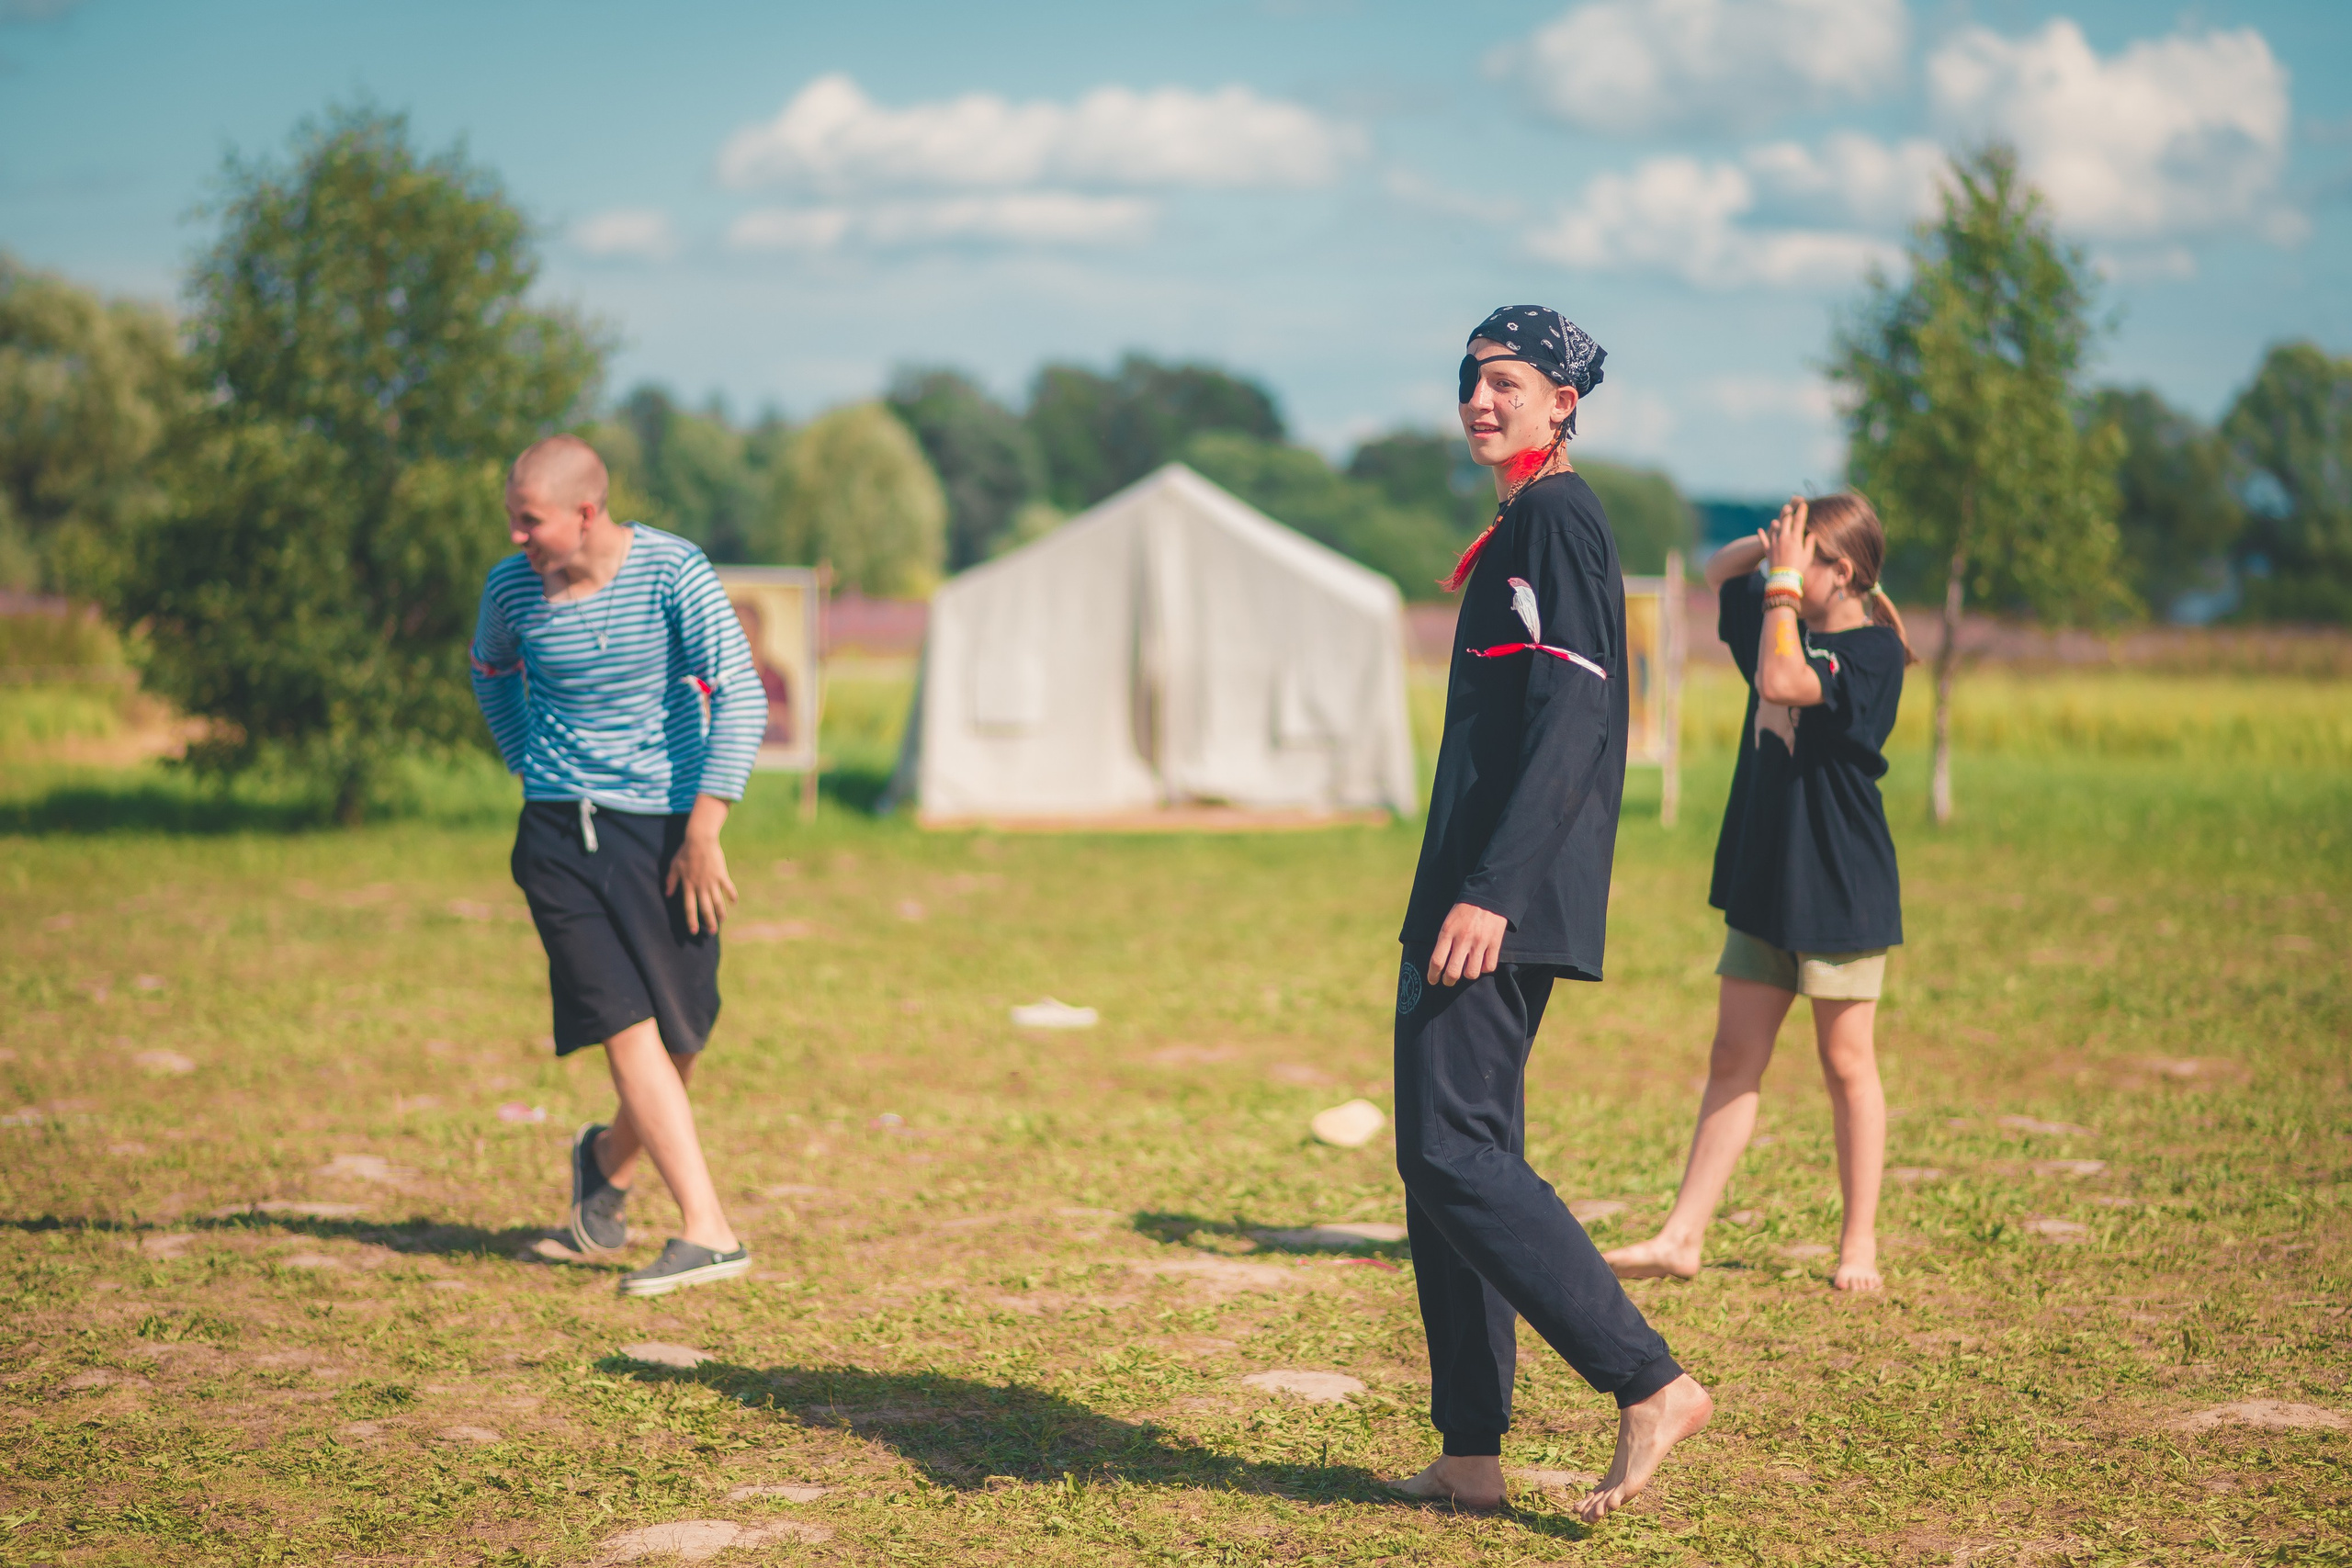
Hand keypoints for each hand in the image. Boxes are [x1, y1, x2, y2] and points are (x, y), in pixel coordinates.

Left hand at [664, 796, 737, 934]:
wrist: (700, 840)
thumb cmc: (685, 852)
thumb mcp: (674, 866)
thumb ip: (671, 881)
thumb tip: (667, 894)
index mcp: (688, 886)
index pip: (689, 907)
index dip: (691, 920)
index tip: (693, 931)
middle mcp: (700, 886)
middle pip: (705, 908)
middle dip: (709, 921)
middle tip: (712, 932)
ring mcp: (712, 881)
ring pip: (717, 901)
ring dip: (720, 913)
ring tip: (722, 921)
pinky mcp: (721, 875)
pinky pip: (728, 888)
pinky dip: (732, 896)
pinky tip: (734, 903)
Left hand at [1429, 902, 1507, 986]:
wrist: (1488, 897)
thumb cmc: (1464, 911)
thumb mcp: (1449, 922)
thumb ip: (1445, 942)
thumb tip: (1441, 964)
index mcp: (1448, 932)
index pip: (1437, 960)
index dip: (1433, 975)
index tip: (1433, 980)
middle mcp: (1463, 939)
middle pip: (1453, 971)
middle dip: (1448, 981)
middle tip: (1448, 981)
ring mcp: (1480, 942)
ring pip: (1472, 973)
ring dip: (1467, 975)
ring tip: (1466, 970)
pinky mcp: (1494, 943)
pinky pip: (1489, 967)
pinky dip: (1484, 969)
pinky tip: (1481, 963)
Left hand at [1766, 496, 1811, 572]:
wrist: (1784, 579)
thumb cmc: (1799, 568)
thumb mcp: (1808, 555)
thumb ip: (1810, 543)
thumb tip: (1811, 534)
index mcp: (1795, 538)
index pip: (1799, 521)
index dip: (1801, 511)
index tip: (1803, 504)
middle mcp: (1783, 538)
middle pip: (1785, 522)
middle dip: (1788, 514)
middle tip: (1788, 508)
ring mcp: (1774, 544)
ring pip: (1774, 529)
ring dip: (1776, 523)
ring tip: (1777, 520)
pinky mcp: (1767, 551)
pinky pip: (1763, 541)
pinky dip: (1761, 535)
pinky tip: (1760, 530)